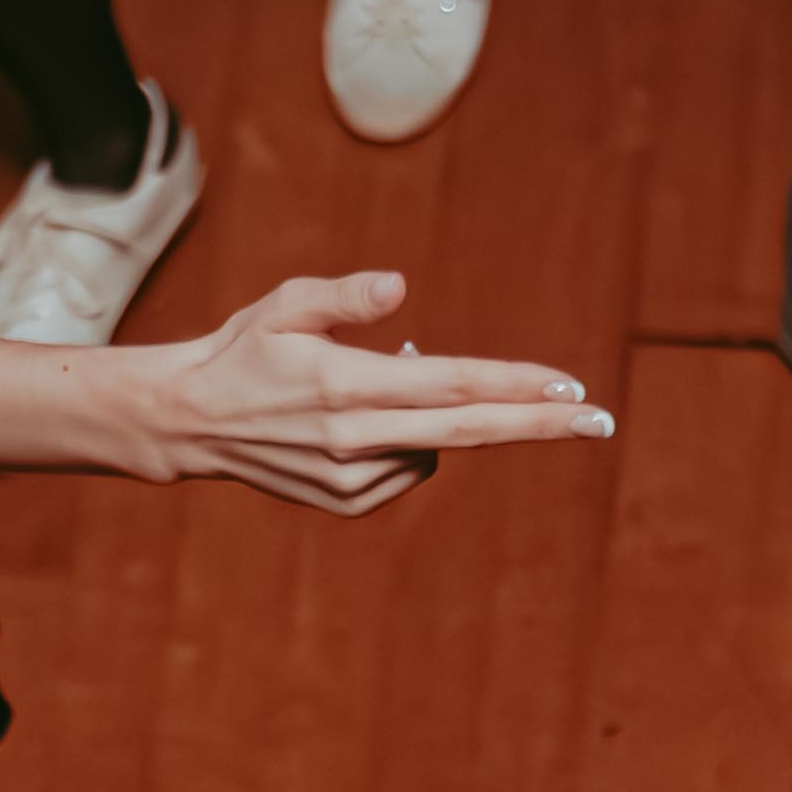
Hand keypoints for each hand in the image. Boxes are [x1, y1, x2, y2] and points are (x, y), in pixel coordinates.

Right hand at [125, 269, 618, 510]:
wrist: (189, 424)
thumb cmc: (244, 349)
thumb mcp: (285, 305)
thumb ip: (344, 298)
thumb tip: (399, 289)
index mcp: (345, 384)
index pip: (451, 384)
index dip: (515, 385)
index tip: (570, 387)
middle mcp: (354, 438)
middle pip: (470, 430)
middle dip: (539, 423)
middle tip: (602, 422)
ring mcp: (352, 478)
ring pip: (436, 448)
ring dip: (439, 418)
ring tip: (381, 386)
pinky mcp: (347, 502)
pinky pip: (408, 470)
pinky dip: (408, 444)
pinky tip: (368, 421)